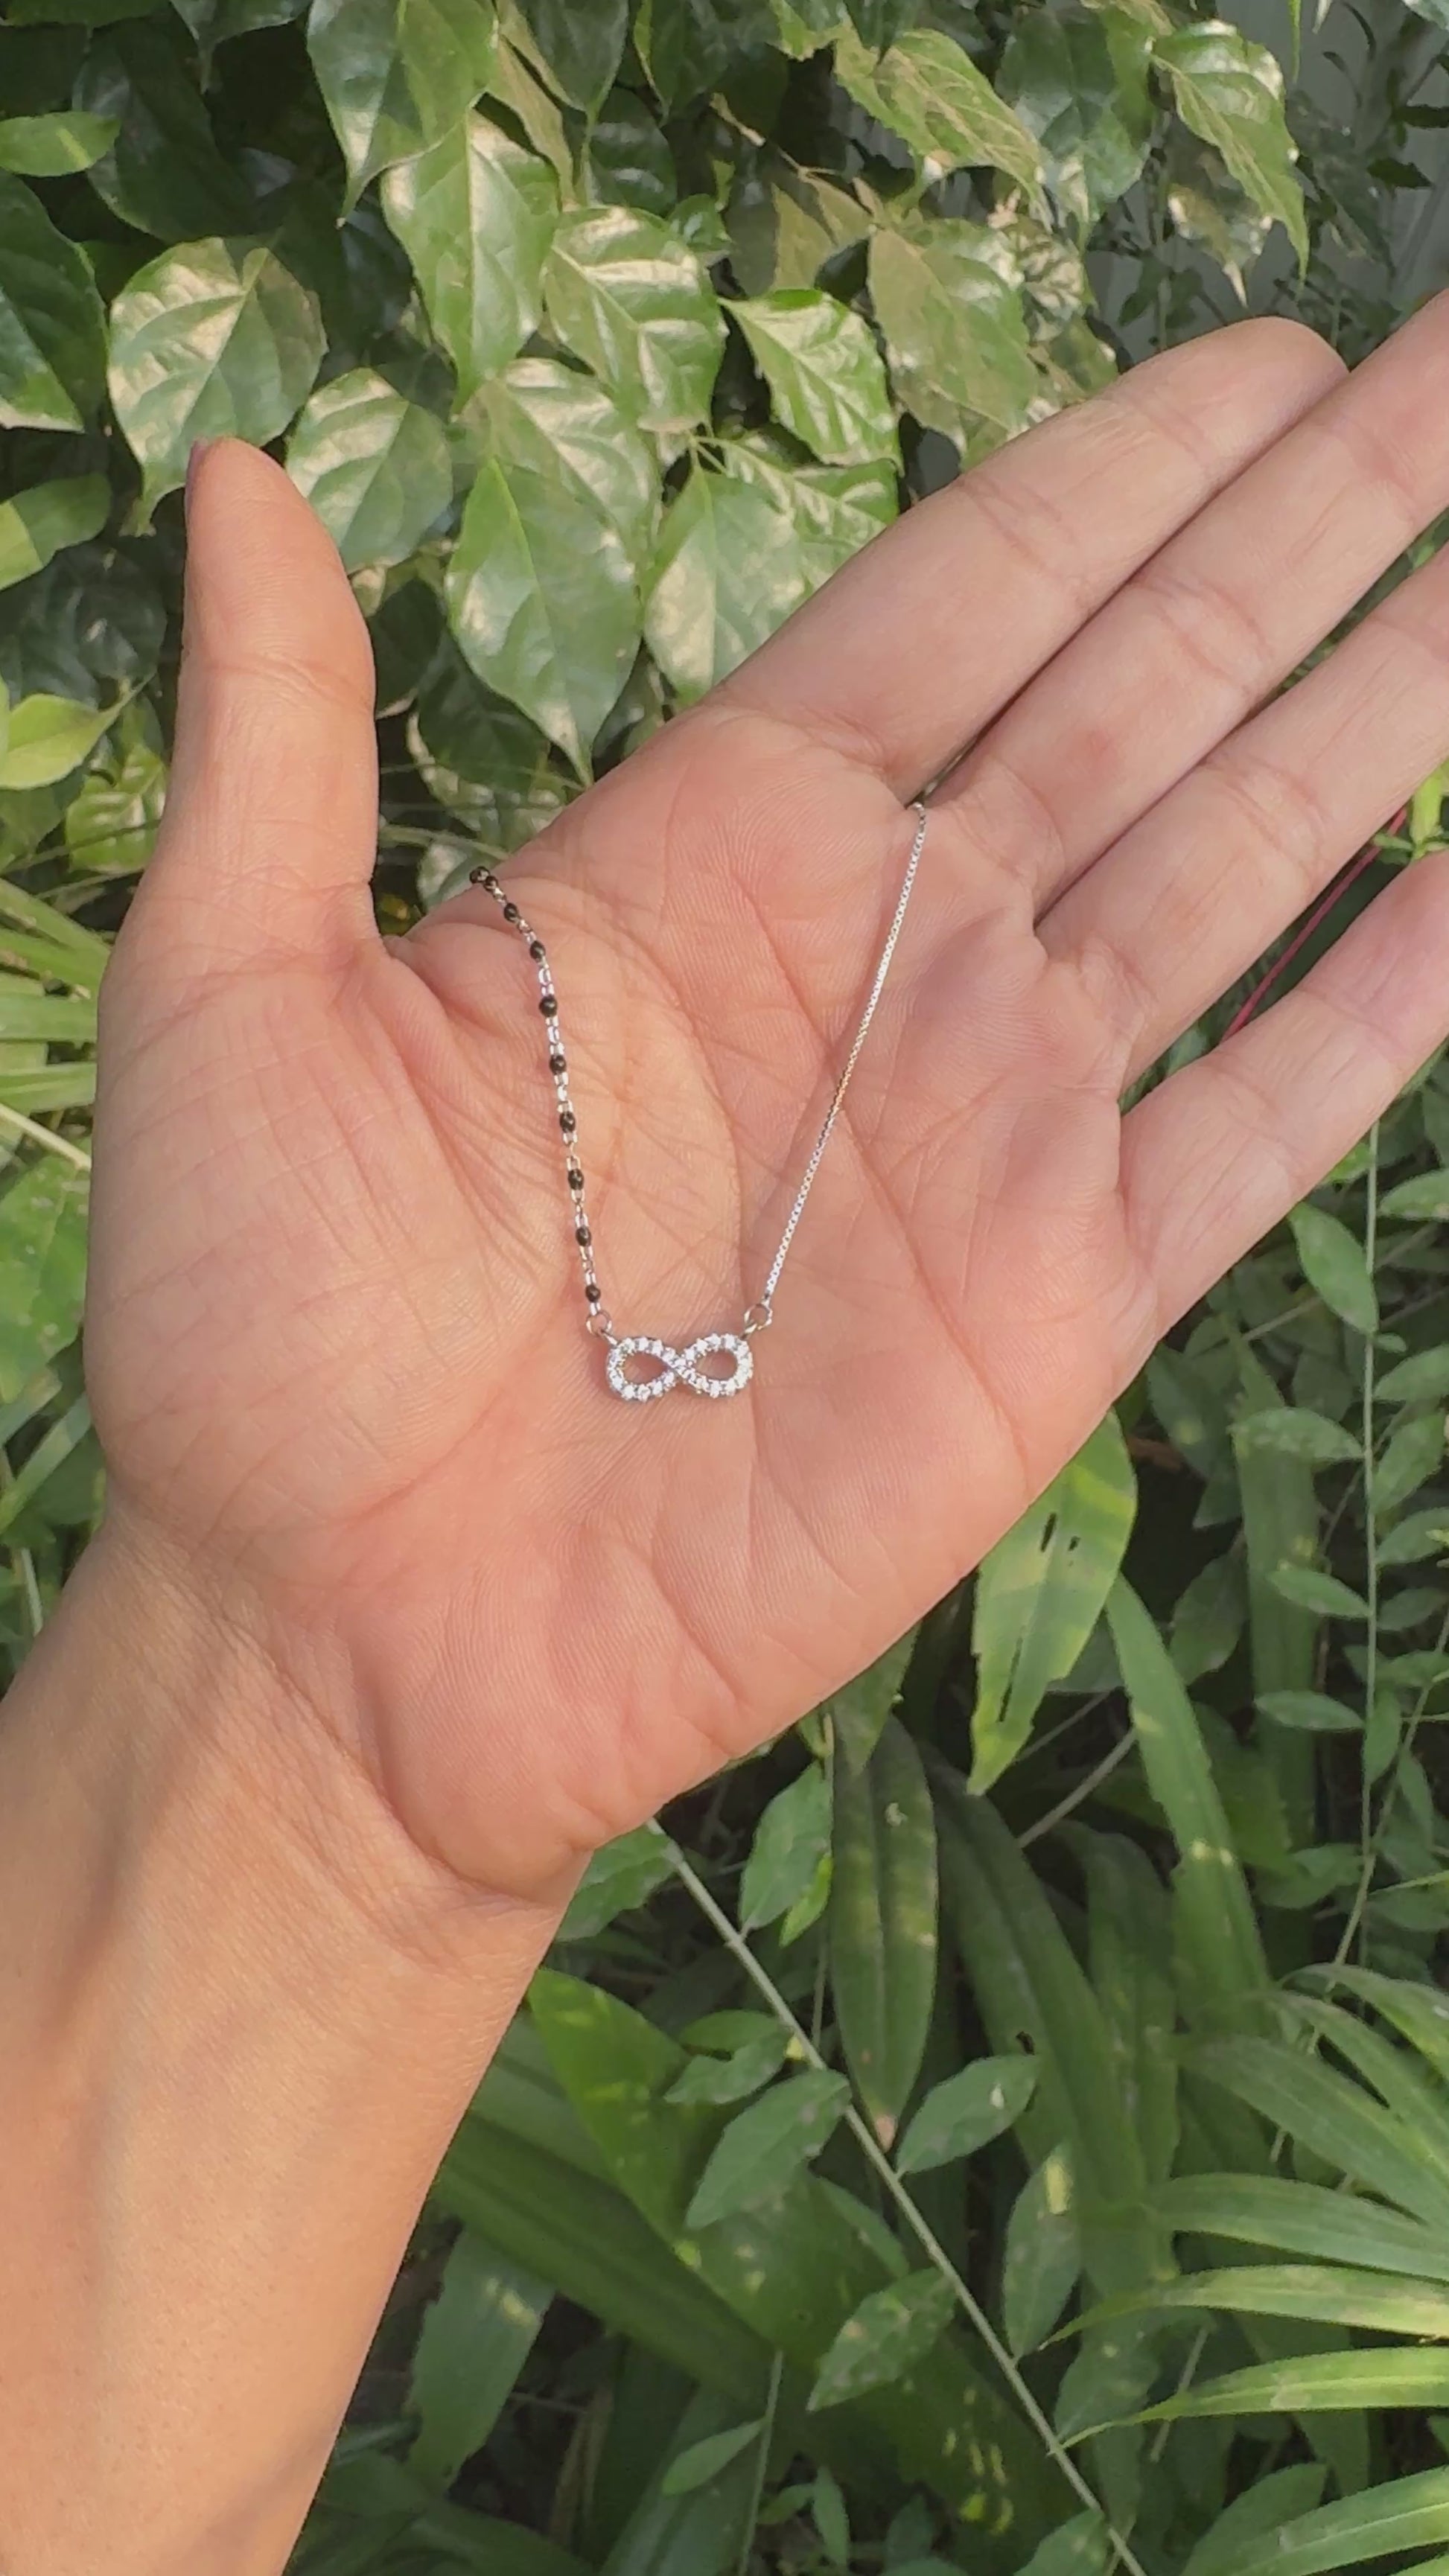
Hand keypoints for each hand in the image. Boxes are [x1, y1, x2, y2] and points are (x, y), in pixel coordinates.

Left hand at [87, 303, 1448, 1905]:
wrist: (344, 1644)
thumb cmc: (253, 1337)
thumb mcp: (229, 1002)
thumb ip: (284, 740)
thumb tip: (244, 475)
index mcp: (703, 859)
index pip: (960, 607)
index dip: (1121, 482)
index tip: (1268, 360)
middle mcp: (880, 963)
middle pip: (1143, 694)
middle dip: (1309, 536)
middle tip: (1445, 378)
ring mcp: (986, 1133)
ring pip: (1238, 869)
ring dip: (1382, 714)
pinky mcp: (1055, 1312)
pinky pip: (1256, 1128)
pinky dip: (1376, 1012)